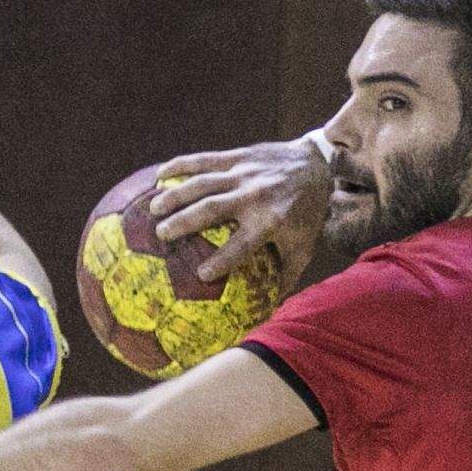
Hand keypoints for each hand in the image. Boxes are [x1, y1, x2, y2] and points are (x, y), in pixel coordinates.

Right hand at [150, 134, 332, 286]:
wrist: (318, 165)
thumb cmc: (308, 215)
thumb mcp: (303, 249)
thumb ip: (283, 278)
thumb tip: (264, 314)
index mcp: (270, 222)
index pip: (242, 244)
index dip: (222, 259)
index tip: (202, 273)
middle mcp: (254, 196)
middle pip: (212, 209)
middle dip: (184, 221)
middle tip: (161, 234)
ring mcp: (244, 173)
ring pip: (203, 182)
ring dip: (176, 194)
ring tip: (153, 208)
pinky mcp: (238, 156)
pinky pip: (205, 159)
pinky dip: (181, 165)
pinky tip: (160, 175)